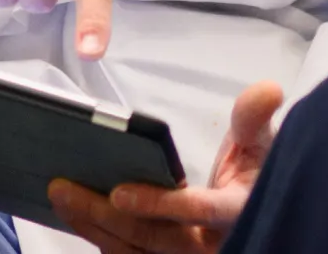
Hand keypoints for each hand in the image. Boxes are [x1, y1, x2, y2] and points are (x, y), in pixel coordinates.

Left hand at [50, 81, 280, 252]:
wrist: (254, 210)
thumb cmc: (253, 173)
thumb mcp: (261, 143)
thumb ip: (254, 118)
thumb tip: (267, 89)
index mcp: (235, 212)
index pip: (198, 213)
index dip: (159, 205)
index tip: (119, 192)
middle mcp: (209, 246)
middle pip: (153, 238)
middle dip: (104, 215)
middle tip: (63, 187)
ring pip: (133, 253)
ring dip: (92, 228)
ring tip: (60, 197)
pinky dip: (98, 238)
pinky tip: (73, 217)